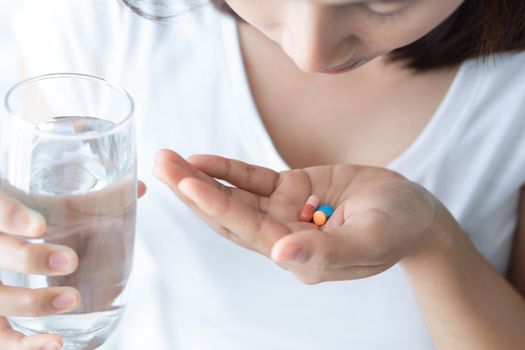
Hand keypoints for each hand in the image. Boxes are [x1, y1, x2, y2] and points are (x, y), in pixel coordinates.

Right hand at [0, 181, 145, 349]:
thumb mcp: (48, 200)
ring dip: (32, 303)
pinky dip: (24, 345)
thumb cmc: (29, 221)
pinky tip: (56, 344)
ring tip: (72, 299)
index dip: (10, 217)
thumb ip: (89, 196)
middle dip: (28, 258)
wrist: (8, 239)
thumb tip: (141, 187)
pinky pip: (0, 337)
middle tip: (70, 260)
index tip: (40, 226)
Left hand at [154, 150, 449, 283]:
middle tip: (160, 164)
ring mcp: (284, 211)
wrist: (411, 212)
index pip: (248, 229)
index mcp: (297, 255)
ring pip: (234, 195)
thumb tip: (280, 254)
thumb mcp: (370, 240)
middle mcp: (282, 235)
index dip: (217, 205)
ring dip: (201, 178)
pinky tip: (201, 159)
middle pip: (229, 213)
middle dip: (193, 189)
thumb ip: (327, 252)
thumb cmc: (397, 229)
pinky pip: (253, 180)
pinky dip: (227, 169)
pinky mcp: (291, 189)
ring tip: (169, 159)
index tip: (187, 183)